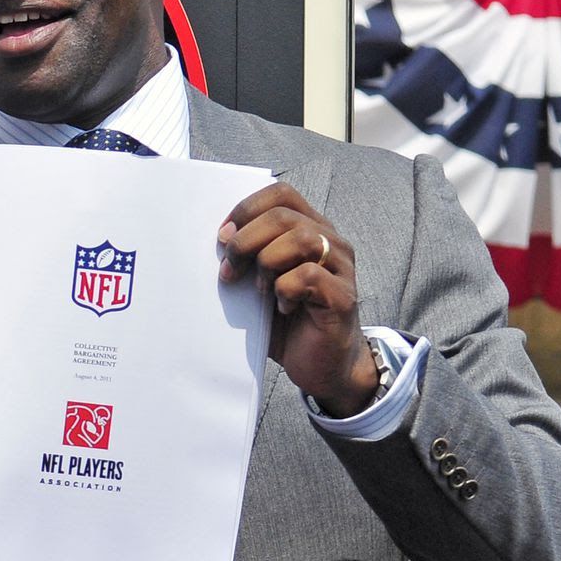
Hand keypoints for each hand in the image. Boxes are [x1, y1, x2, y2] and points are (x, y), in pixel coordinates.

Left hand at [218, 183, 377, 416]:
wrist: (322, 366)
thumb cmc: (286, 321)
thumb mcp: (259, 281)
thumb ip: (247, 257)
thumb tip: (217, 239)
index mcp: (310, 229)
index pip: (281, 194)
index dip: (246, 209)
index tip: (222, 237)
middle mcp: (331, 242)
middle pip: (284, 216)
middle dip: (246, 240)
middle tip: (230, 270)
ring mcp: (341, 268)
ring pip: (301, 240)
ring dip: (267, 263)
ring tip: (260, 290)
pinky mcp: (343, 297)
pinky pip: (309, 276)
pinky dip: (285, 290)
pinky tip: (282, 308)